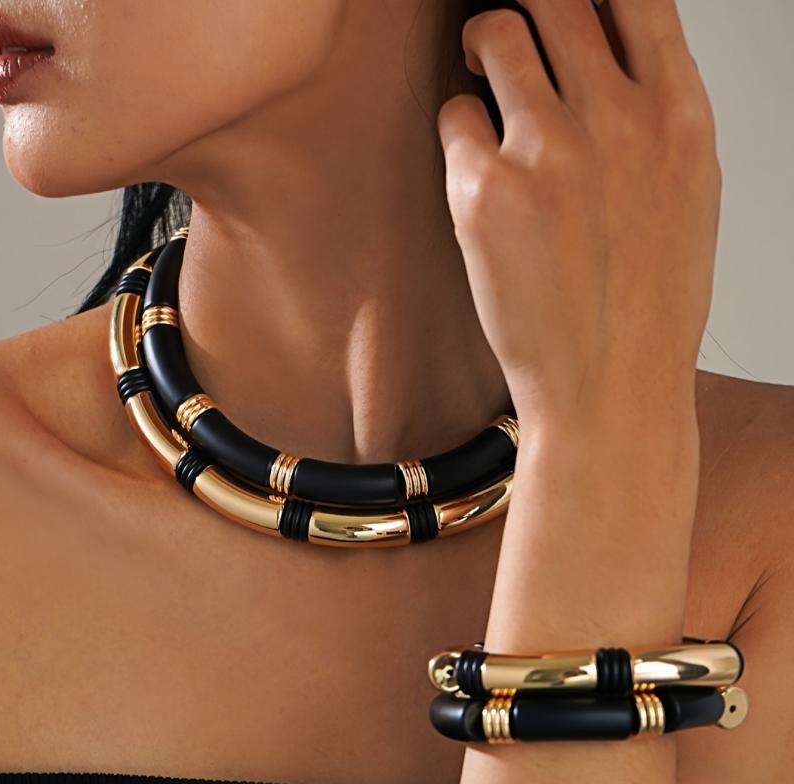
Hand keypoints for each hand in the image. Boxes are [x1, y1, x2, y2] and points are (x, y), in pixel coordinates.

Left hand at [437, 0, 719, 429]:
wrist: (610, 389)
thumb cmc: (647, 308)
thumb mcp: (684, 197)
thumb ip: (653, 119)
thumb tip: (608, 64)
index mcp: (678, 117)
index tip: (565, 7)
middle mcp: (618, 119)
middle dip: (525, 11)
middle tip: (506, 42)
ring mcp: (550, 149)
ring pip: (496, 34)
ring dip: (481, 50)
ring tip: (480, 83)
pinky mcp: (485, 189)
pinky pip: (455, 116)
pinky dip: (459, 131)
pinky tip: (474, 171)